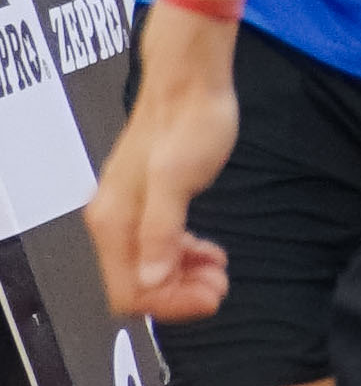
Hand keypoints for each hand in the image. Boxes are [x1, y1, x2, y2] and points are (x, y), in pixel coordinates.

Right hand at [87, 26, 239, 318]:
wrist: (191, 83)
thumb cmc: (187, 123)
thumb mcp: (175, 179)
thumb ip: (162, 231)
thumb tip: (152, 278)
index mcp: (114, 220)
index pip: (129, 292)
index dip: (169, 303)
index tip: (210, 296)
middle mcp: (115, 221)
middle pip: (138, 286)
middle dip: (179, 294)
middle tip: (220, 285)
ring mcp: (131, 213)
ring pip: (150, 270)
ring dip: (184, 279)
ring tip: (219, 271)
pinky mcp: (150, 203)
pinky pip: (160, 248)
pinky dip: (184, 258)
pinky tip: (210, 253)